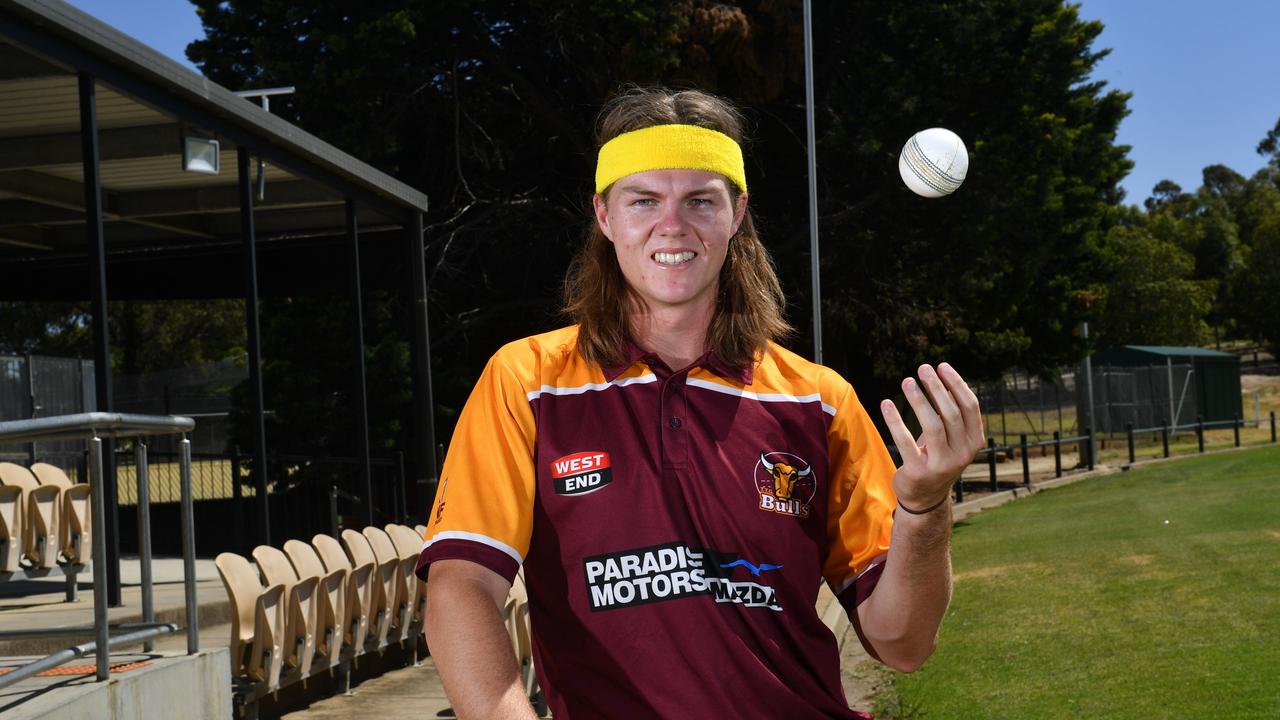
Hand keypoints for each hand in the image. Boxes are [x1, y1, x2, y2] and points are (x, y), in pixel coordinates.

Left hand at [880, 363, 984, 511]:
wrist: (925, 497)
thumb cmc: (937, 457)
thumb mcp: (950, 437)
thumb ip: (949, 413)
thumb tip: (941, 378)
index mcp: (974, 442)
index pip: (970, 406)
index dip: (957, 384)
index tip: (942, 366)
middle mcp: (962, 454)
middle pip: (951, 413)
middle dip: (937, 387)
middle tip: (922, 368)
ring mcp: (942, 465)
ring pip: (932, 425)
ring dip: (919, 400)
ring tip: (906, 381)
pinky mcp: (919, 472)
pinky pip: (906, 441)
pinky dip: (895, 420)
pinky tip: (886, 403)